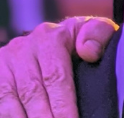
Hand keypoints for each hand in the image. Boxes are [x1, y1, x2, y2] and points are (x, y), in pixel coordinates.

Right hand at [0, 17, 117, 117]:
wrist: (52, 37)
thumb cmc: (80, 40)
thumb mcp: (95, 29)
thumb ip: (99, 34)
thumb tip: (89, 52)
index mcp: (49, 37)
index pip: (55, 77)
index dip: (64, 105)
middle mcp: (22, 48)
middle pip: (32, 93)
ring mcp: (4, 63)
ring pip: (10, 102)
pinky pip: (0, 103)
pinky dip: (9, 116)